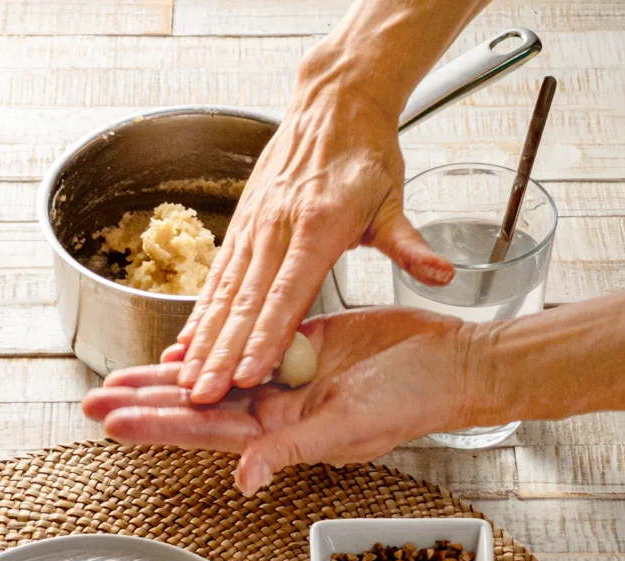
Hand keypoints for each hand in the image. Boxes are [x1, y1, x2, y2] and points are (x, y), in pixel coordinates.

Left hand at [83, 308, 475, 494]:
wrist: (447, 364)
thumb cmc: (410, 402)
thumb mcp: (348, 429)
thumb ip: (292, 452)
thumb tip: (243, 481)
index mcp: (279, 433)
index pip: (202, 430)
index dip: (155, 425)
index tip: (110, 420)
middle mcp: (273, 410)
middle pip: (194, 406)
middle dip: (142, 403)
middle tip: (91, 399)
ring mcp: (282, 378)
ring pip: (210, 376)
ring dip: (164, 378)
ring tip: (116, 376)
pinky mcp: (295, 344)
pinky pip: (240, 345)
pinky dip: (208, 345)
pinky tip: (175, 348)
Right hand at [175, 45, 453, 406]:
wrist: (333, 102)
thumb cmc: (364, 153)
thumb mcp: (393, 200)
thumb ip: (409, 245)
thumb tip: (440, 275)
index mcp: (318, 227)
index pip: (287, 296)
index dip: (265, 338)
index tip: (248, 374)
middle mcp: (277, 229)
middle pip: (244, 304)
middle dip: (221, 354)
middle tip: (203, 394)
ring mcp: (254, 228)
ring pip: (222, 294)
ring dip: (202, 339)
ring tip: (185, 377)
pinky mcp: (241, 226)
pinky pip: (215, 278)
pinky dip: (199, 312)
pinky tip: (185, 342)